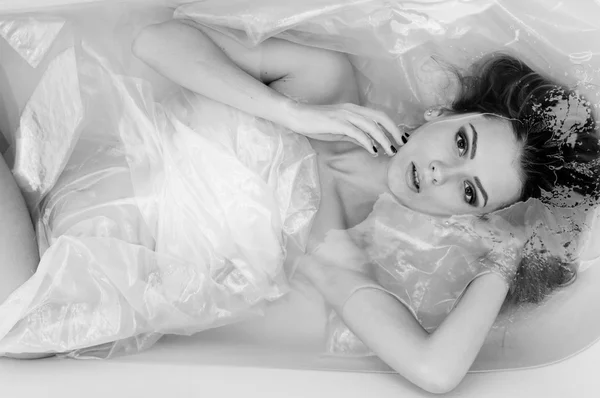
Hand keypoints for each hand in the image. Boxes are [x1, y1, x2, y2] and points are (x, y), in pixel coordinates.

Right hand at [284, 102, 403, 155]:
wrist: (297, 116)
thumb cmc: (317, 124)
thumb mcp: (339, 130)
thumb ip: (355, 134)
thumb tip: (370, 143)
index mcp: (354, 109)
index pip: (379, 116)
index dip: (392, 126)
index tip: (400, 139)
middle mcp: (353, 110)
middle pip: (380, 117)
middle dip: (394, 131)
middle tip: (402, 145)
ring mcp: (345, 115)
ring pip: (371, 126)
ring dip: (383, 139)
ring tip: (390, 151)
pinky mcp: (337, 123)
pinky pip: (357, 132)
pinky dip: (367, 141)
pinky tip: (372, 150)